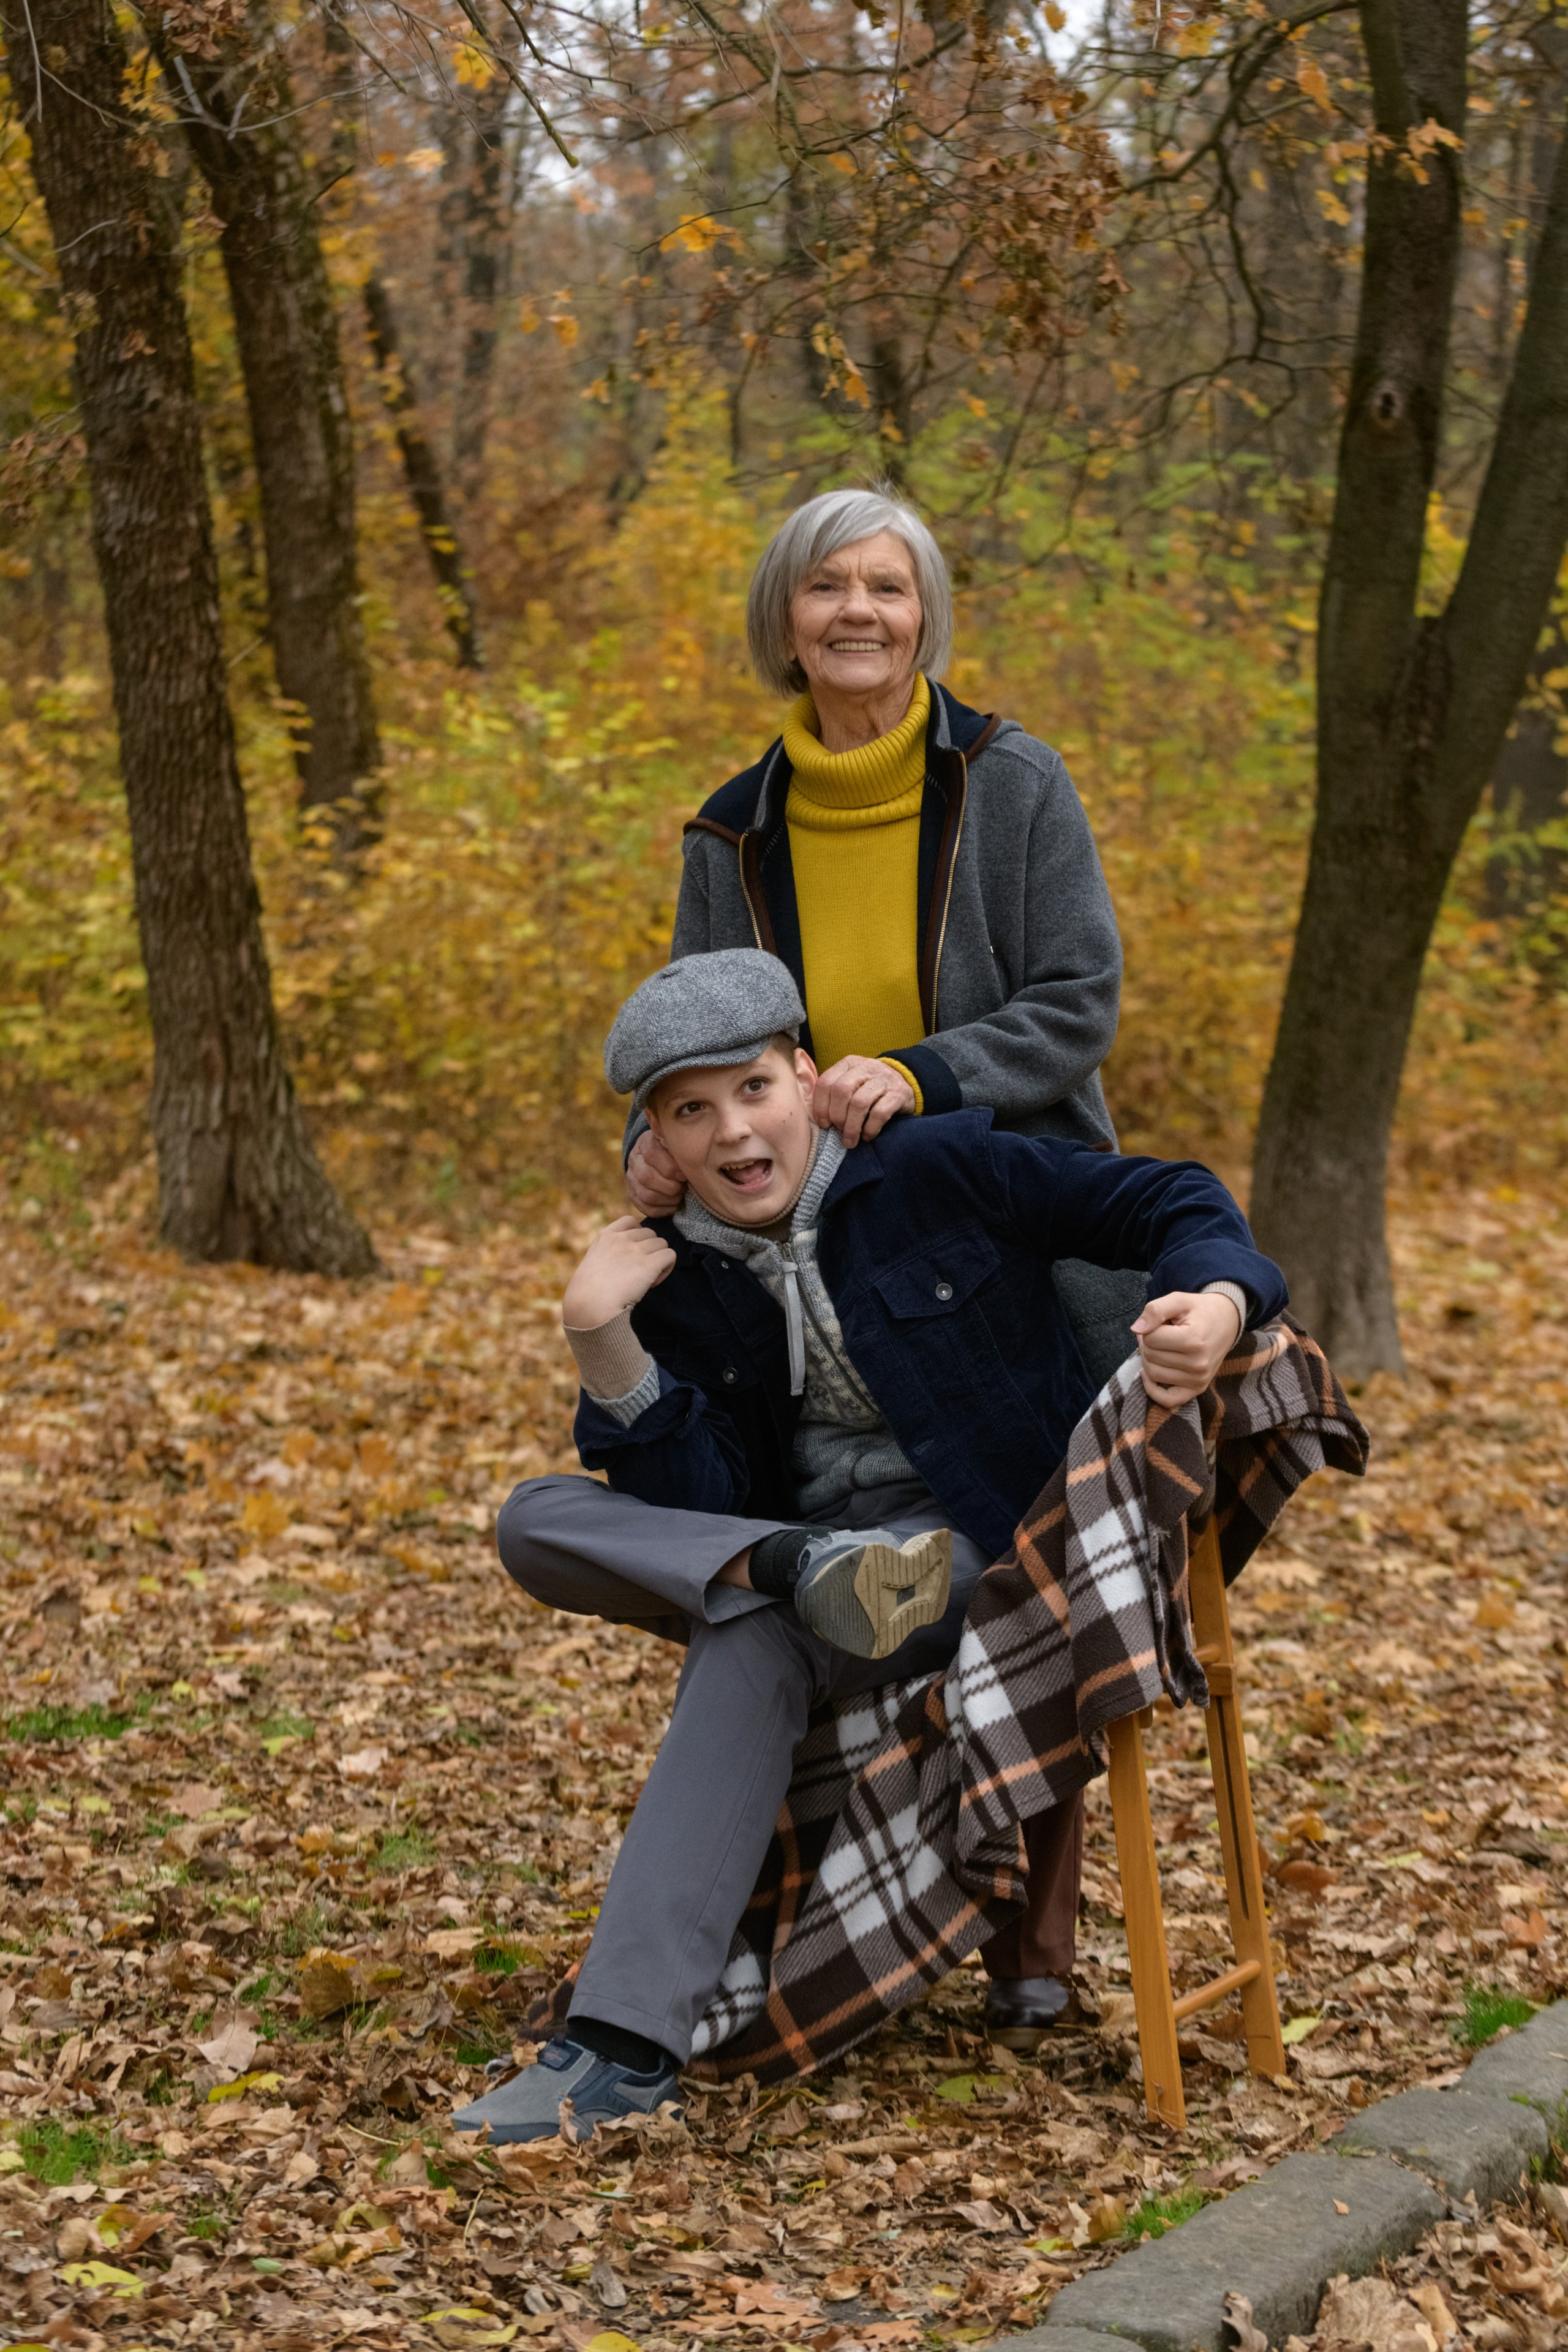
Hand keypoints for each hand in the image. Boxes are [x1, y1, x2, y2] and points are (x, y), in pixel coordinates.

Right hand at [562, 1217, 676, 1329]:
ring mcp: (635, 1250)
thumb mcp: (594, 1263)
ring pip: (662, 1244)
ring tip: (646, 1279)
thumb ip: (610, 1254)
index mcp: (605, 1236)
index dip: (638, 1236)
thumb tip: (630, 1261)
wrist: (590, 1306)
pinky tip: (653, 1282)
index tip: (633, 1255)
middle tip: (639, 1273)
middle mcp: (621, 1239)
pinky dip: (666, 1269)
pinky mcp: (649, 1264)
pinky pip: (670, 1255)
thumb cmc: (589, 1294)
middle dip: (649, 1251)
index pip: (631, 1222)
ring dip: (659, 1260)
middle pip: (650, 1234)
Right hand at [626, 1128, 685, 1214]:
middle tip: (684, 1187)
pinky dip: (664, 1209)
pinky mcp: (633, 1196)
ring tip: (681, 1195)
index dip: (670, 1167)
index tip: (685, 1174)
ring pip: (647, 1196)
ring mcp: (631, 1180)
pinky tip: (674, 1204)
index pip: (652, 1155)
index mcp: (644, 1144)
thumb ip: (675, 1136)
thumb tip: (675, 1122)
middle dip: (670, 1186)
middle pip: (647, 1178)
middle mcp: (634, 1161)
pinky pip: (646, 1208)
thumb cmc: (673, 1150)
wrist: (659, 1160)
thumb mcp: (674, 1139)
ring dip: (668, 1199)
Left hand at [812, 1055, 916, 1146]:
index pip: (826, 1082)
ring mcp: (883, 1079)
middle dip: (836, 1116)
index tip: (823, 1124)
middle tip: (838, 1131)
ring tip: (850, 1140)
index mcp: (848, 1064)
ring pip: (860, 1103)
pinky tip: (867, 1136)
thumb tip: (806, 1104)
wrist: (905, 1084)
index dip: (820, 1106)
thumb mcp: (849, 1082)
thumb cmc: (869, 1090)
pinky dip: (870, 1128)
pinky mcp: (898, 1094)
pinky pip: (880, 1113)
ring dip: (851, 1126)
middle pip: (841, 1091)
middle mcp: (865, 1067)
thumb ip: (829, 1090)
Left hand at [1132, 1290, 1242, 1408]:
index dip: (1149, 1328)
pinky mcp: (1198, 1388)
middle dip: (1149, 1342)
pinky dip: (1153, 1389)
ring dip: (1150, 1359)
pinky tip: (1148, 1375)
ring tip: (1163, 1346)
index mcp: (1193, 1340)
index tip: (1161, 1322)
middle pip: (1149, 1356)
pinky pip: (1168, 1400)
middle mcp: (1198, 1364)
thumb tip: (1136, 1329)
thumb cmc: (1199, 1310)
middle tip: (1161, 1332)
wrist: (1227, 1321)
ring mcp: (1199, 1379)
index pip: (1150, 1338)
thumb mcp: (1178, 1300)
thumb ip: (1155, 1310)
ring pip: (1152, 1374)